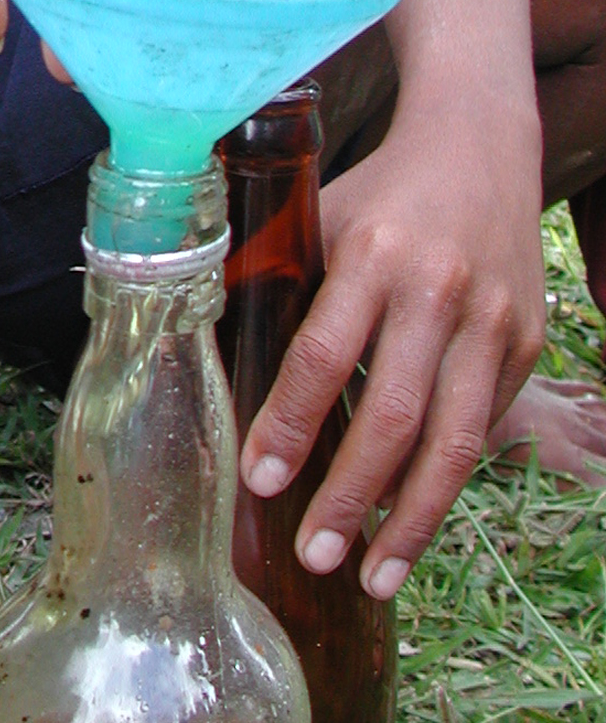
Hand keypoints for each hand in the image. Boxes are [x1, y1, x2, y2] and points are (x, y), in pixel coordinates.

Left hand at [240, 97, 544, 598]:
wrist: (480, 145)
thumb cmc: (378, 192)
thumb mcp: (314, 215)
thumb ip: (267, 276)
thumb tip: (197, 347)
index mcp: (372, 253)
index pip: (323, 356)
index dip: (290, 424)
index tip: (259, 482)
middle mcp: (438, 291)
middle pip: (394, 416)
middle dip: (349, 497)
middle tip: (313, 556)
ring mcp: (491, 323)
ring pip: (454, 443)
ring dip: (411, 521)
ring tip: (373, 577)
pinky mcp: (525, 345)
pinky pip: (481, 430)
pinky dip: (444, 483)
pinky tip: (408, 520)